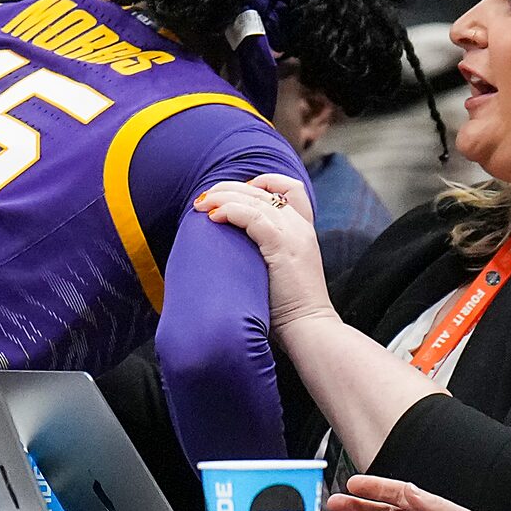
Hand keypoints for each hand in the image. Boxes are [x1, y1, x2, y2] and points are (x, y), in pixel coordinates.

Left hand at [196, 173, 331, 329]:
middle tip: (205, 198)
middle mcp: (301, 227)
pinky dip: (230, 211)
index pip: (290, 188)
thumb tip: (233, 249)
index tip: (234, 195)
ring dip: (224, 197)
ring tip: (201, 205)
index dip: (261, 182)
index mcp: (303, 231)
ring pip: (255, 198)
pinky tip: (213, 218)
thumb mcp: (279, 271)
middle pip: (265, 189)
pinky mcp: (283, 246)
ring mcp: (294, 234)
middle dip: (230, 188)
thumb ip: (265, 252)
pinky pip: (252, 216)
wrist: (308, 327)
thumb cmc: (287, 309)